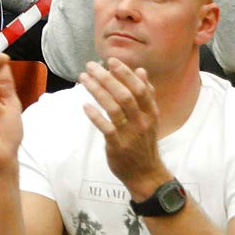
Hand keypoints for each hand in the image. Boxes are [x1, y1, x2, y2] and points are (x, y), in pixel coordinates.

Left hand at [79, 59, 171, 199]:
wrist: (146, 174)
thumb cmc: (144, 141)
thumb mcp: (150, 118)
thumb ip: (146, 95)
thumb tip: (141, 71)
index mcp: (151, 113)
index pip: (139, 89)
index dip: (125, 73)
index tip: (111, 60)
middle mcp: (142, 122)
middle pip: (124, 95)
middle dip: (106, 78)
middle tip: (90, 65)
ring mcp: (130, 134)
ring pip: (113, 108)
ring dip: (97, 91)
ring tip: (83, 78)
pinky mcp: (117, 146)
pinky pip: (106, 128)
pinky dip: (96, 116)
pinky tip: (85, 105)